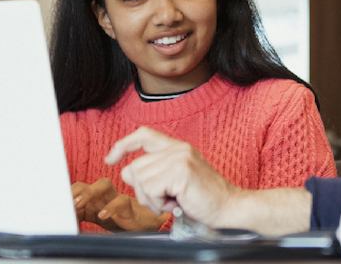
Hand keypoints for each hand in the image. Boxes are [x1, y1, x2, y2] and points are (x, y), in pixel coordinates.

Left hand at [72, 178, 168, 231]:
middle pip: (86, 184)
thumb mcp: (97, 225)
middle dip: (73, 190)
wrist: (148, 226)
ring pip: (102, 185)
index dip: (66, 196)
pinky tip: (103, 215)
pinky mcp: (130, 206)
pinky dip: (111, 207)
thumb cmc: (122, 223)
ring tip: (78, 203)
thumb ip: (83, 222)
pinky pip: (121, 201)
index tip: (56, 204)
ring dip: (88, 192)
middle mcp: (103, 196)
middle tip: (64, 201)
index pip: (76, 192)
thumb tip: (65, 226)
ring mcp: (116, 199)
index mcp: (94, 201)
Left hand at [105, 127, 236, 228]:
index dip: (123, 145)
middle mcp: (177, 149)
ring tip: (172, 201)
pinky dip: (159, 203)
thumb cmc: (204, 198)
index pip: (144, 135)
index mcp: (177, 147)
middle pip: (135, 167)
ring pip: (140, 180)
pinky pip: (151, 189)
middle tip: (164, 199)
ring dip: (152, 199)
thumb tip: (126, 172)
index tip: (110, 158)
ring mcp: (179, 158)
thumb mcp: (176, 180)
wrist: (230, 206)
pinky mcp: (180, 172)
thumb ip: (155, 172)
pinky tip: (175, 203)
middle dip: (143, 191)